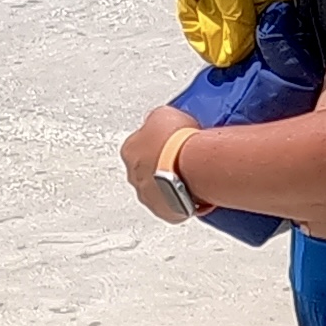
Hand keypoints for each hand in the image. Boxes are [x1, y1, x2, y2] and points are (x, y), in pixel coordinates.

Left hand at [120, 106, 195, 221]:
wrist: (192, 165)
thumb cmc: (176, 140)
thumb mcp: (163, 114)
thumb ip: (156, 120)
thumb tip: (159, 119)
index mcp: (129, 150)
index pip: (138, 145)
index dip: (156, 142)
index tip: (170, 140)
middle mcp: (133, 175)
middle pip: (147, 169)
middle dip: (162, 165)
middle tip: (182, 157)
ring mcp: (148, 196)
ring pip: (160, 189)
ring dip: (173, 183)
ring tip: (192, 174)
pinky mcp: (165, 212)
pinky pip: (175, 206)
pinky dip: (184, 200)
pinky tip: (197, 189)